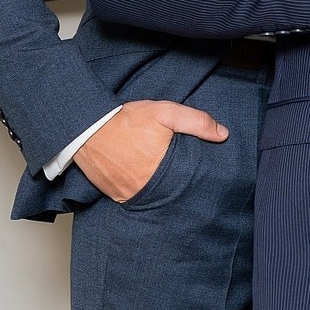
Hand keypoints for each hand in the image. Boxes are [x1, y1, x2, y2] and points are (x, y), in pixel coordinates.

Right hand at [74, 99, 226, 203]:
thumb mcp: (164, 113)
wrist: (85, 128)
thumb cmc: (125, 120)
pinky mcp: (114, 195)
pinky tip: (140, 176)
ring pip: (151, 196)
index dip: (193, 178)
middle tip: (176, 173)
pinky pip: (132, 196)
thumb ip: (196, 122)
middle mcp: (145, 188)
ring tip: (158, 175)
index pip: (187, 182)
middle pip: (170, 192)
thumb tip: (223, 134)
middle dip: (176, 184)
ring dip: (156, 188)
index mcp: (161, 171)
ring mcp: (128, 194)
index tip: (196, 173)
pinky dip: (138, 189)